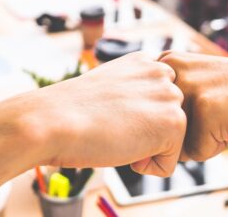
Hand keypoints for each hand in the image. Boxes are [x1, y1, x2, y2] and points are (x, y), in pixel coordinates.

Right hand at [18, 52, 185, 176]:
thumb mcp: (109, 89)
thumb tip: (144, 117)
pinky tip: (121, 147)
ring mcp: (170, 95)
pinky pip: (169, 164)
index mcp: (144, 61)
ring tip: (116, 134)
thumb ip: (133, 93)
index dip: (138, 119)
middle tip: (112, 124)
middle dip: (145, 133)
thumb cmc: (71, 111)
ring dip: (145, 149)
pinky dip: (146, 166)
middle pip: (169, 122)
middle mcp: (161, 72)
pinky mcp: (173, 122)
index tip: (111, 115)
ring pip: (171, 143)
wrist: (54, 120)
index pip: (161, 101)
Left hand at [158, 52, 227, 160]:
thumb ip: (169, 104)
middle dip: (187, 134)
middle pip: (158, 131)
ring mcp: (188, 88)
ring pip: (175, 145)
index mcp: (168, 61)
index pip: (148, 114)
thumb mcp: (201, 86)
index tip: (205, 105)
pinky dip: (219, 148)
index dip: (176, 123)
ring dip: (202, 142)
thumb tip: (141, 148)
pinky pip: (197, 154)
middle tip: (221, 110)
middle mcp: (171, 70)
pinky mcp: (206, 109)